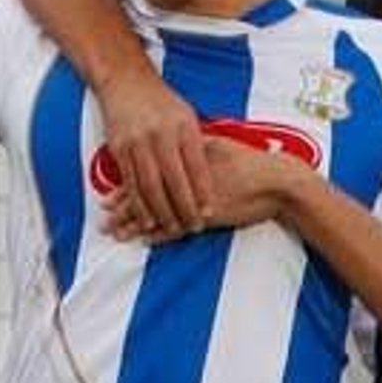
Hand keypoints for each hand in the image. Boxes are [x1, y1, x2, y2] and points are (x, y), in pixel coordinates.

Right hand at [93, 62, 213, 237]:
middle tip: (193, 227)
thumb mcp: (186, 115)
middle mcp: (160, 135)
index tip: (209, 211)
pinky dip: (139, 204)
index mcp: (182, 126)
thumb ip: (197, 143)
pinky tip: (147, 218)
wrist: (125, 81)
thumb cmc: (161, 101)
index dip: (203, 191)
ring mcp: (137, 143)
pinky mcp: (119, 149)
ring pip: (150, 186)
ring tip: (172, 228)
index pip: (196, 165)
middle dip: (184, 208)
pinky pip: (130, 183)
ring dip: (162, 212)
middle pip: (174, 180)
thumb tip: (213, 173)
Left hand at [103, 136, 299, 242]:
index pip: (149, 172)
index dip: (128, 184)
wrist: (278, 183)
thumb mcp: (219, 145)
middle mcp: (184, 178)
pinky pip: (176, 229)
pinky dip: (159, 236)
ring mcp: (193, 198)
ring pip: (157, 212)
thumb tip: (177, 141)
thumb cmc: (251, 163)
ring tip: (114, 232)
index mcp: (184, 159)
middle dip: (123, 206)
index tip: (109, 192)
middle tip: (103, 215)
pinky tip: (143, 241)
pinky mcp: (205, 216)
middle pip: (147, 193)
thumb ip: (195, 146)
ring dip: (134, 224)